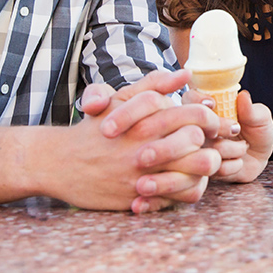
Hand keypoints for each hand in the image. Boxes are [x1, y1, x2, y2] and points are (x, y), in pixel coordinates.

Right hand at [78, 69, 222, 209]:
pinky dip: (187, 192)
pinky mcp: (137, 197)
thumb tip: (186, 73)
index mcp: (148, 120)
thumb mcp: (122, 99)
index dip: (212, 120)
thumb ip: (155, 84)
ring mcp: (143, 175)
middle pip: (199, 147)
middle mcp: (147, 147)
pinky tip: (185, 183)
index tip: (213, 125)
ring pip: (193, 176)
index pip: (196, 117)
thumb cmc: (95, 127)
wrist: (59, 162)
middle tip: (213, 147)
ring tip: (202, 167)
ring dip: (203, 171)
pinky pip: (176, 199)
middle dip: (213, 146)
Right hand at [180, 89, 272, 182]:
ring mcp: (198, 151)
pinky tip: (239, 161)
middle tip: (237, 128)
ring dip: (232, 149)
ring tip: (244, 146)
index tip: (213, 104)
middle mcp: (197, 129)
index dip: (197, 99)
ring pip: (206, 149)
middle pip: (192, 125)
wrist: (260, 158)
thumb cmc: (257, 130)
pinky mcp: (203, 172)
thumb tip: (243, 96)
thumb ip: (251, 110)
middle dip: (219, 127)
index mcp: (208, 109)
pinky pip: (214, 169)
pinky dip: (233, 165)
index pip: (190, 98)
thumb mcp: (261, 117)